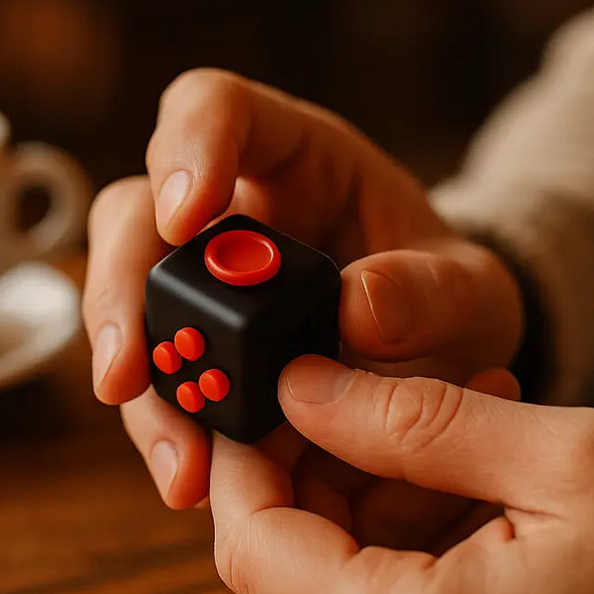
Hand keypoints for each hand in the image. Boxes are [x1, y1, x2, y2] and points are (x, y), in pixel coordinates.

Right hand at [83, 69, 524, 513]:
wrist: (454, 366)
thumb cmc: (453, 301)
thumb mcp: (470, 290)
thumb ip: (429, 291)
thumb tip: (353, 309)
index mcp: (295, 158)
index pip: (214, 109)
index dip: (187, 148)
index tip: (185, 215)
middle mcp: (227, 214)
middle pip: (135, 218)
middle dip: (123, 296)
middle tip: (131, 375)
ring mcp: (202, 290)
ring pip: (131, 314)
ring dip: (144, 392)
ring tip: (182, 468)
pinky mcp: (199, 361)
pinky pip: (159, 391)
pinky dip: (172, 438)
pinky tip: (193, 484)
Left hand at [210, 356, 593, 593]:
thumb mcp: (558, 457)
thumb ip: (410, 419)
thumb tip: (303, 383)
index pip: (252, 543)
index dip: (245, 452)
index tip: (265, 382)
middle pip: (277, 570)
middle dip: (307, 467)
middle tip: (366, 387)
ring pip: (322, 590)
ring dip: (360, 499)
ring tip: (451, 423)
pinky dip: (397, 544)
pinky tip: (467, 481)